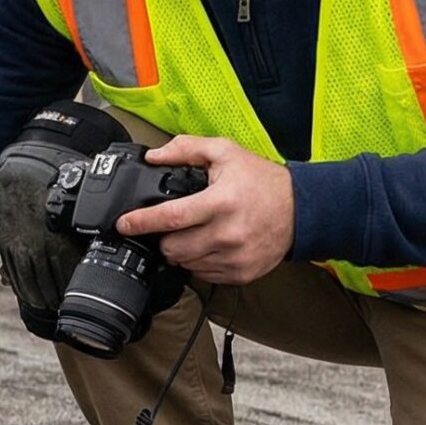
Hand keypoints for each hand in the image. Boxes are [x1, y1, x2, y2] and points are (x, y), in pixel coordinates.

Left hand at [115, 135, 294, 286]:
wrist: (302, 209)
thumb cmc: (262, 181)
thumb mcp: (225, 153)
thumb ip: (187, 149)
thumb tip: (154, 156)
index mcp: (220, 202)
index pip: (169, 218)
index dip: (141, 223)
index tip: (123, 225)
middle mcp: (227, 233)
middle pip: (173, 247)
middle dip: (165, 238)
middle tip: (174, 226)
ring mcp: (235, 257)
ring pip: (186, 264)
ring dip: (182, 251)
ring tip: (197, 233)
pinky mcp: (241, 274)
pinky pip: (204, 275)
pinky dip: (200, 263)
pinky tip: (211, 246)